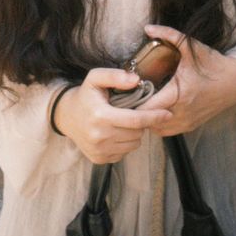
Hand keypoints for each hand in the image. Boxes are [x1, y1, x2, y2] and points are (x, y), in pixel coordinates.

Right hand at [54, 67, 173, 163]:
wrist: (67, 116)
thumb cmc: (86, 95)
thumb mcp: (96, 78)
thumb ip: (116, 76)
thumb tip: (136, 80)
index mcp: (101, 116)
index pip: (136, 120)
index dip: (155, 117)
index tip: (168, 114)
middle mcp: (99, 136)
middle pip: (137, 133)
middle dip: (141, 123)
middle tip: (133, 113)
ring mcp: (99, 150)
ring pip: (133, 145)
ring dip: (134, 134)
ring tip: (122, 123)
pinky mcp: (99, 159)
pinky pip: (123, 153)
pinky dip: (124, 143)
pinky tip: (115, 133)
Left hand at [141, 25, 235, 134]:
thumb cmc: (214, 64)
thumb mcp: (192, 47)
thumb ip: (169, 35)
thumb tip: (147, 28)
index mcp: (180, 93)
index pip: (148, 107)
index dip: (134, 102)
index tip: (127, 92)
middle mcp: (182, 112)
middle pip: (149, 120)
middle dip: (137, 111)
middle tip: (130, 97)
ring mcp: (187, 122)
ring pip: (156, 129)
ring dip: (147, 118)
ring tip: (142, 104)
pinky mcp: (191, 126)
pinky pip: (167, 131)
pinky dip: (158, 123)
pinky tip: (156, 110)